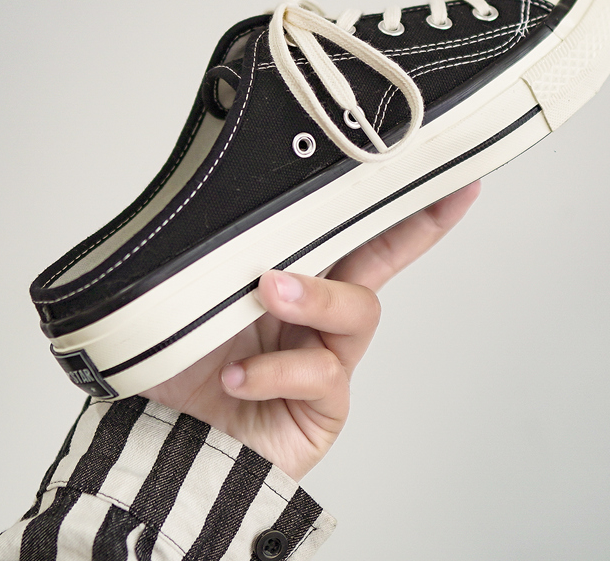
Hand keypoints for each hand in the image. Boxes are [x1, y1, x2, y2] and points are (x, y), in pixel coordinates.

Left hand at [141, 181, 479, 479]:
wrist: (167, 438)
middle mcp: (319, 311)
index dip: (392, 201)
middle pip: (382, 258)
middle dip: (418, 227)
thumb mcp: (195, 294)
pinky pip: (325, 375)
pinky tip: (240, 377)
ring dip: (317, 297)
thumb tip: (225, 198)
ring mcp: (327, 356)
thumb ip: (221, 255)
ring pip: (359, 310)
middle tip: (436, 197)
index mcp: (293, 273)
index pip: (346, 230)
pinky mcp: (325, 405)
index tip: (441, 171)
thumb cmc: (182, 362)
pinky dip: (279, 370)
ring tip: (270, 293)